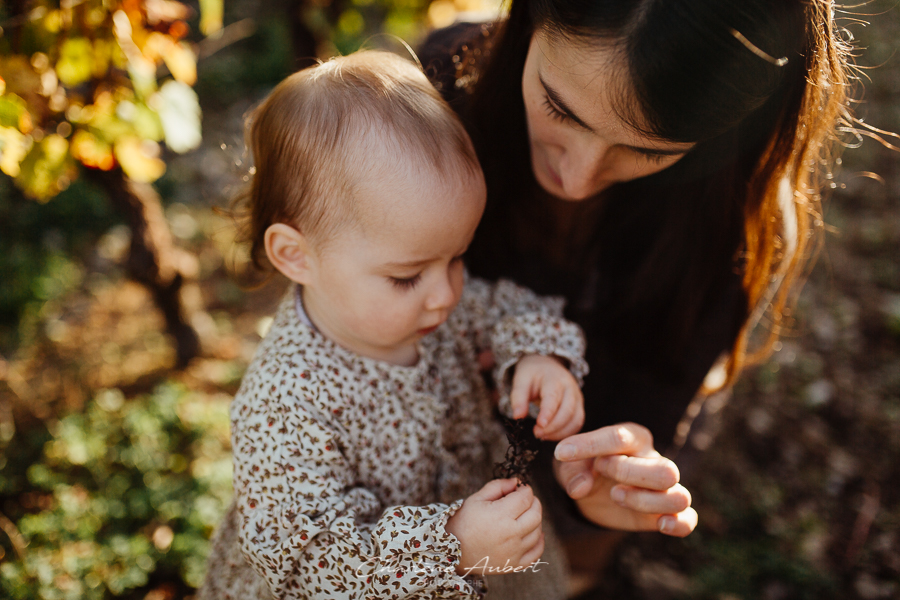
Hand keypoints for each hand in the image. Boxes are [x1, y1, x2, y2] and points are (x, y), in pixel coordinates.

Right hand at [445, 479, 543, 575]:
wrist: (452, 551)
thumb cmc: (463, 522)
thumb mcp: (476, 499)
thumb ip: (498, 486)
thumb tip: (516, 481)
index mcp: (500, 515)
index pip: (525, 497)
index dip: (525, 489)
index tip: (519, 489)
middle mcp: (510, 534)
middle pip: (536, 513)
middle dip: (533, 502)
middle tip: (524, 500)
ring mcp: (514, 551)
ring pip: (538, 531)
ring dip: (535, 519)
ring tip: (523, 515)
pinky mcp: (514, 564)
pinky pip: (536, 552)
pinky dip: (538, 541)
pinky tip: (531, 533)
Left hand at [510, 354, 584, 439]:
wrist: (547, 367)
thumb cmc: (533, 375)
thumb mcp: (521, 380)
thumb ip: (518, 398)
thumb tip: (518, 417)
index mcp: (554, 379)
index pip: (553, 397)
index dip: (547, 413)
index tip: (539, 425)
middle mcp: (570, 388)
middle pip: (567, 411)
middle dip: (553, 426)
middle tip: (536, 433)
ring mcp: (577, 398)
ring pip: (575, 420)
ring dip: (560, 433)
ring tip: (542, 435)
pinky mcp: (579, 408)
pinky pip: (577, 424)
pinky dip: (565, 433)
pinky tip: (551, 435)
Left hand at [553, 423, 696, 536]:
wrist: (591, 491)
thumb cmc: (583, 468)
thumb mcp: (569, 465)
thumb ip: (572, 471)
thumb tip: (580, 488)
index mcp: (632, 438)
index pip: (619, 438)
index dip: (590, 445)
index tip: (561, 453)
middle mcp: (653, 459)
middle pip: (664, 469)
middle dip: (628, 473)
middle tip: (602, 473)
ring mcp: (664, 487)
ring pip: (678, 496)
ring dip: (645, 500)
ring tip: (615, 495)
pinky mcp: (665, 512)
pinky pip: (688, 518)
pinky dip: (679, 523)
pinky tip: (660, 524)